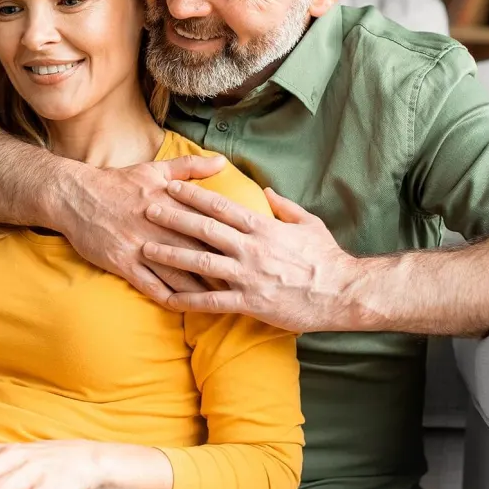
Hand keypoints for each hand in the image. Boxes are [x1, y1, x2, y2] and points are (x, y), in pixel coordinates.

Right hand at [55, 154, 228, 301]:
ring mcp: (140, 246)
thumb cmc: (117, 183)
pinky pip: (149, 285)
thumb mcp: (155, 169)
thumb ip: (190, 167)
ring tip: (221, 302)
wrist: (76, 196)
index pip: (207, 224)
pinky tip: (183, 307)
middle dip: (222, 269)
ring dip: (199, 289)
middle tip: (245, 284)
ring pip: (177, 272)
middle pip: (197, 251)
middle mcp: (158, 225)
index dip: (229, 240)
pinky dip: (167, 297)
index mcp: (170, 202)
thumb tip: (222, 161)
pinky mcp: (123, 262)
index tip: (250, 253)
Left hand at [143, 182, 376, 332]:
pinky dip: (188, 299)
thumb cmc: (326, 258)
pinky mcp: (250, 302)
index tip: (172, 186)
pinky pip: (212, 301)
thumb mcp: (309, 224)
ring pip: (201, 262)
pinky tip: (168, 296)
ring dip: (171, 254)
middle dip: (174, 218)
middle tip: (148, 209)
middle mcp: (251, 249)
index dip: (194, 195)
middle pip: (204, 229)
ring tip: (147, 248)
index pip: (221, 207)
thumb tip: (266, 192)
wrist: (341, 293)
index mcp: (264, 228)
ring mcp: (248, 276)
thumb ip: (285, 207)